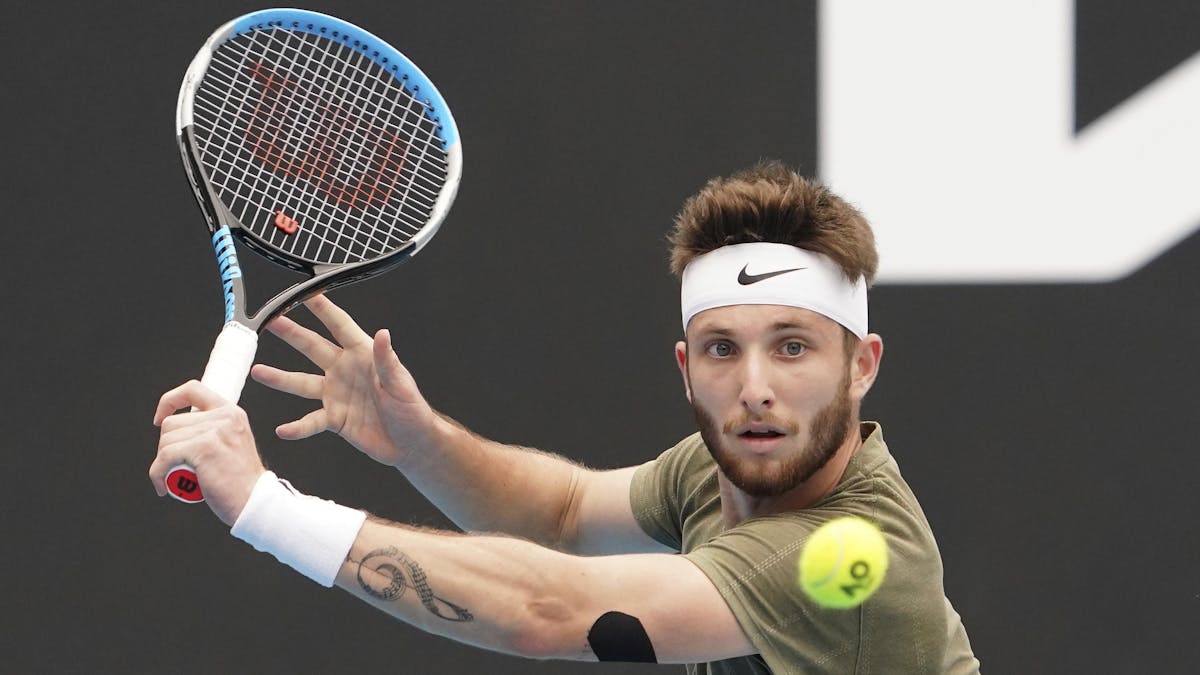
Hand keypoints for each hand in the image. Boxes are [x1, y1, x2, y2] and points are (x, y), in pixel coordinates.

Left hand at [149, 381, 265, 525]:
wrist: (255, 501)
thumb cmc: (239, 482)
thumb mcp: (230, 444)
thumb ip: (211, 431)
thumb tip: (176, 429)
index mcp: (231, 412)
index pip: (192, 389)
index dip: (170, 400)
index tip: (159, 419)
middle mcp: (225, 416)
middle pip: (171, 422)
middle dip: (166, 448)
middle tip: (176, 467)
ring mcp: (215, 431)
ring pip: (166, 440)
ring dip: (162, 463)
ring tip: (174, 478)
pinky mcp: (204, 448)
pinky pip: (165, 457)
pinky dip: (158, 473)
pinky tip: (164, 487)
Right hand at [250, 294, 438, 467]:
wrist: (412, 443)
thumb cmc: (413, 410)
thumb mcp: (400, 383)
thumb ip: (386, 360)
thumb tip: (383, 334)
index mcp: (363, 355)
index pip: (340, 326)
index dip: (323, 309)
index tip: (306, 292)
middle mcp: (345, 370)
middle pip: (312, 348)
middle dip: (291, 333)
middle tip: (270, 321)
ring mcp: (336, 394)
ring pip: (302, 383)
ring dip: (280, 378)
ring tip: (257, 372)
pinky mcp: (334, 419)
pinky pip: (310, 421)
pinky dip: (297, 427)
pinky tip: (283, 430)